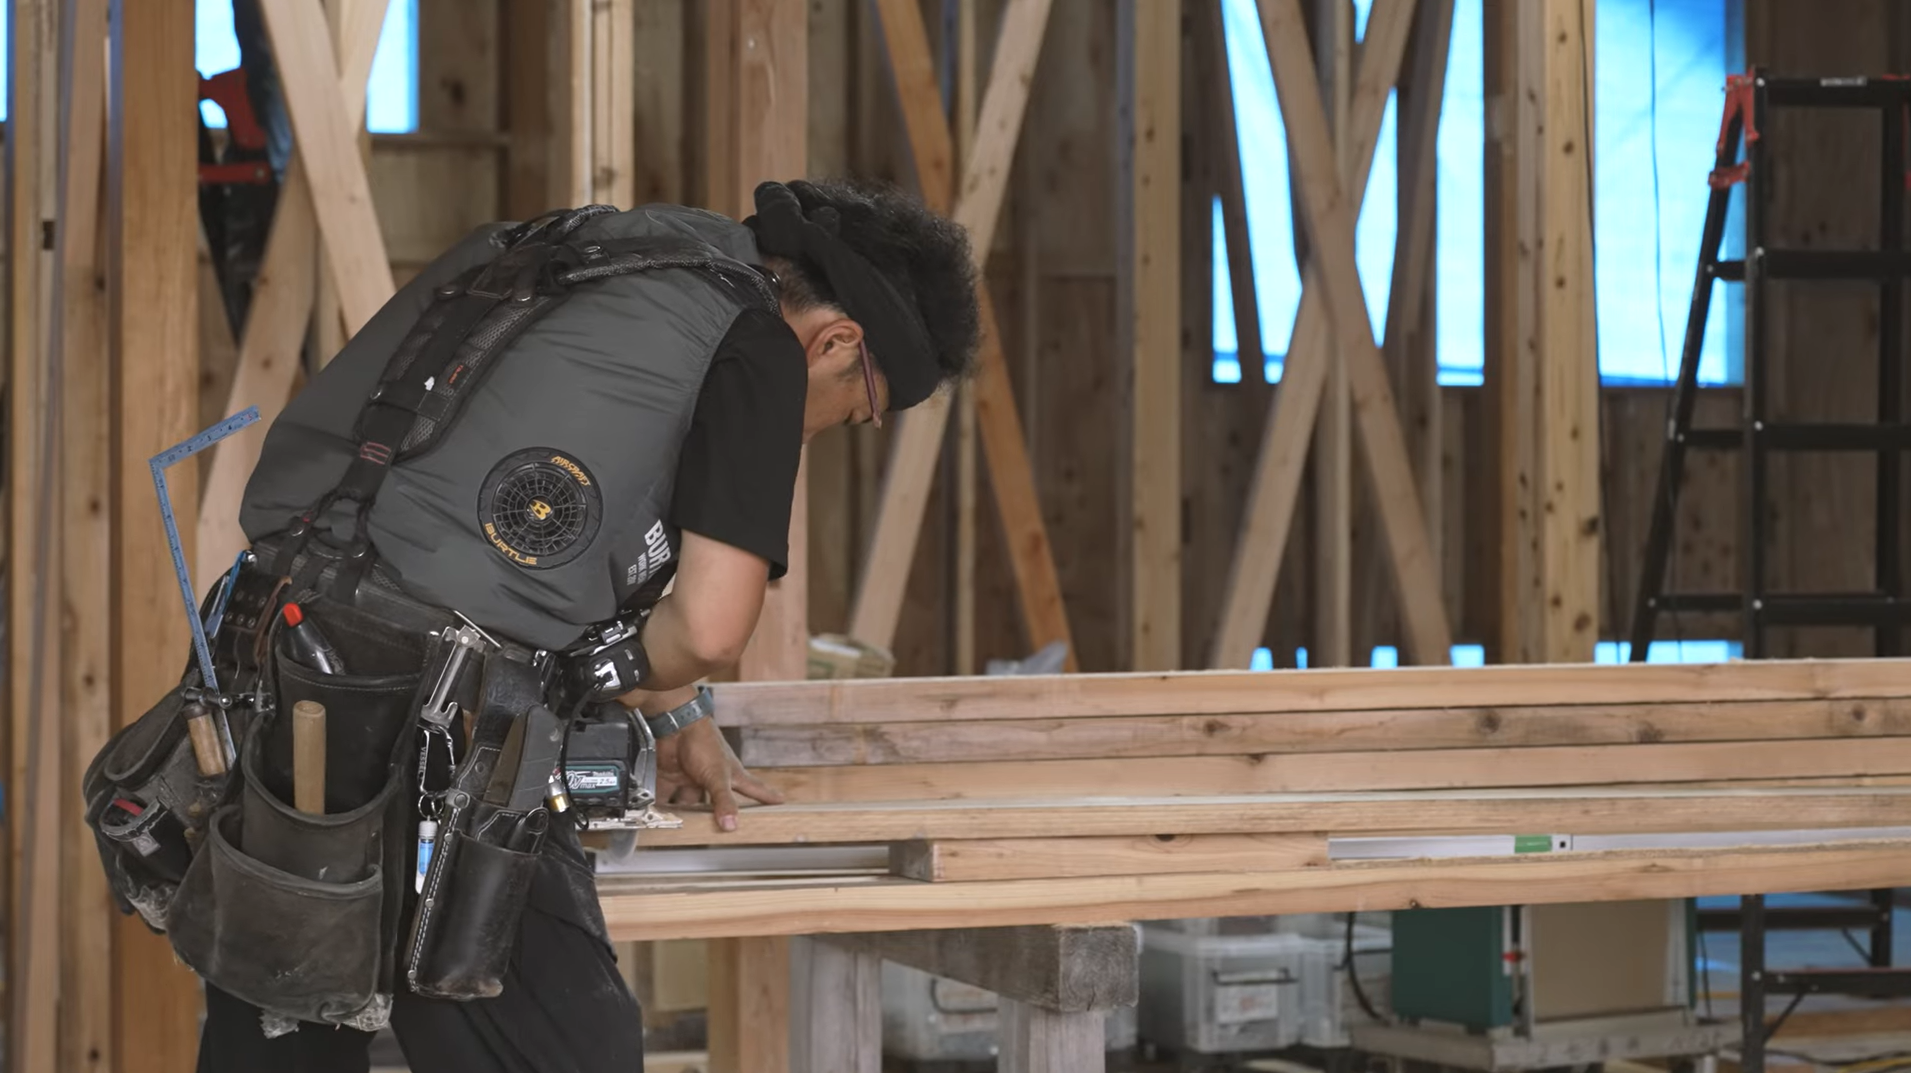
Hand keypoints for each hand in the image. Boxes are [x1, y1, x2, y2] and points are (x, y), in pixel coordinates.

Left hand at [654, 717, 784, 831]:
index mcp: (731, 775)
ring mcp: (692, 777)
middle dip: (718, 815)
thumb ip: (724, 801)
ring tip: (684, 830)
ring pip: (690, 803)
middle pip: (719, 801)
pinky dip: (662, 806)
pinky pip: (667, 796)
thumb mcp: (718, 775)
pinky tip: (659, 816)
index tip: (780, 802)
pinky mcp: (672, 776)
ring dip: (685, 814)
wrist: (675, 724)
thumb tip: (731, 825)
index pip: (754, 789)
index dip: (766, 796)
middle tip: (723, 830)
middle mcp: (713, 778)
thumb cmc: (703, 741)